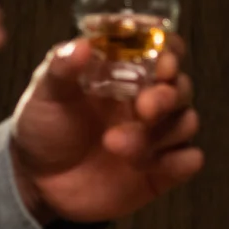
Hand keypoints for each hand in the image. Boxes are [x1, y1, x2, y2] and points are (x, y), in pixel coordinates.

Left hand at [8, 36, 203, 225]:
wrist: (38, 183)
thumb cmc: (45, 127)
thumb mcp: (45, 95)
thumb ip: (61, 69)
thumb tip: (81, 45)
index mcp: (127, 74)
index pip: (165, 50)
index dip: (171, 52)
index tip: (163, 63)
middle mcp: (149, 99)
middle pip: (182, 86)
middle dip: (168, 96)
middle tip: (144, 107)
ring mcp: (158, 135)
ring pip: (186, 122)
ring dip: (159, 134)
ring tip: (115, 144)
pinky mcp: (162, 169)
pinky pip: (190, 160)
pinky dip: (179, 161)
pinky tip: (148, 166)